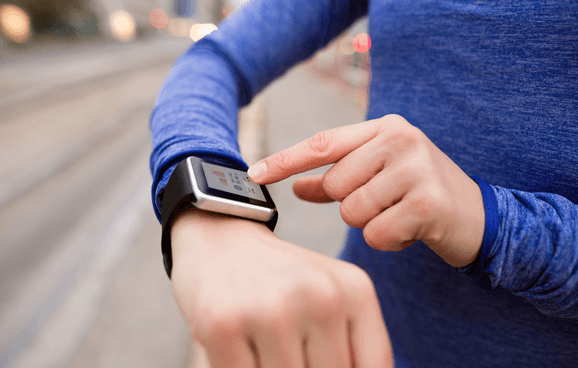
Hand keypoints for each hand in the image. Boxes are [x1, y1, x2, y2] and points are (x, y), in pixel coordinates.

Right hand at [170, 208, 392, 367]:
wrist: (219, 239)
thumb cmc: (280, 281)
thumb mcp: (331, 298)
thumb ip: (350, 346)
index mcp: (355, 290)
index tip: (322, 362)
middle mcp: (319, 297)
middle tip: (290, 350)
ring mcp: (271, 311)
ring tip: (265, 345)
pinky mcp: (223, 324)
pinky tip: (240, 348)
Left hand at [248, 114, 484, 266]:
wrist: (479, 217)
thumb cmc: (419, 194)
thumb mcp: (377, 178)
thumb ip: (336, 179)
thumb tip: (296, 186)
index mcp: (384, 128)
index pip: (323, 144)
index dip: (285, 160)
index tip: (253, 174)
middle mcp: (400, 139)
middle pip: (335, 185)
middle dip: (351, 204)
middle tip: (385, 203)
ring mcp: (417, 168)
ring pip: (353, 211)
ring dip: (371, 223)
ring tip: (400, 215)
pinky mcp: (428, 202)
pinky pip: (376, 234)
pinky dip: (389, 240)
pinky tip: (412, 230)